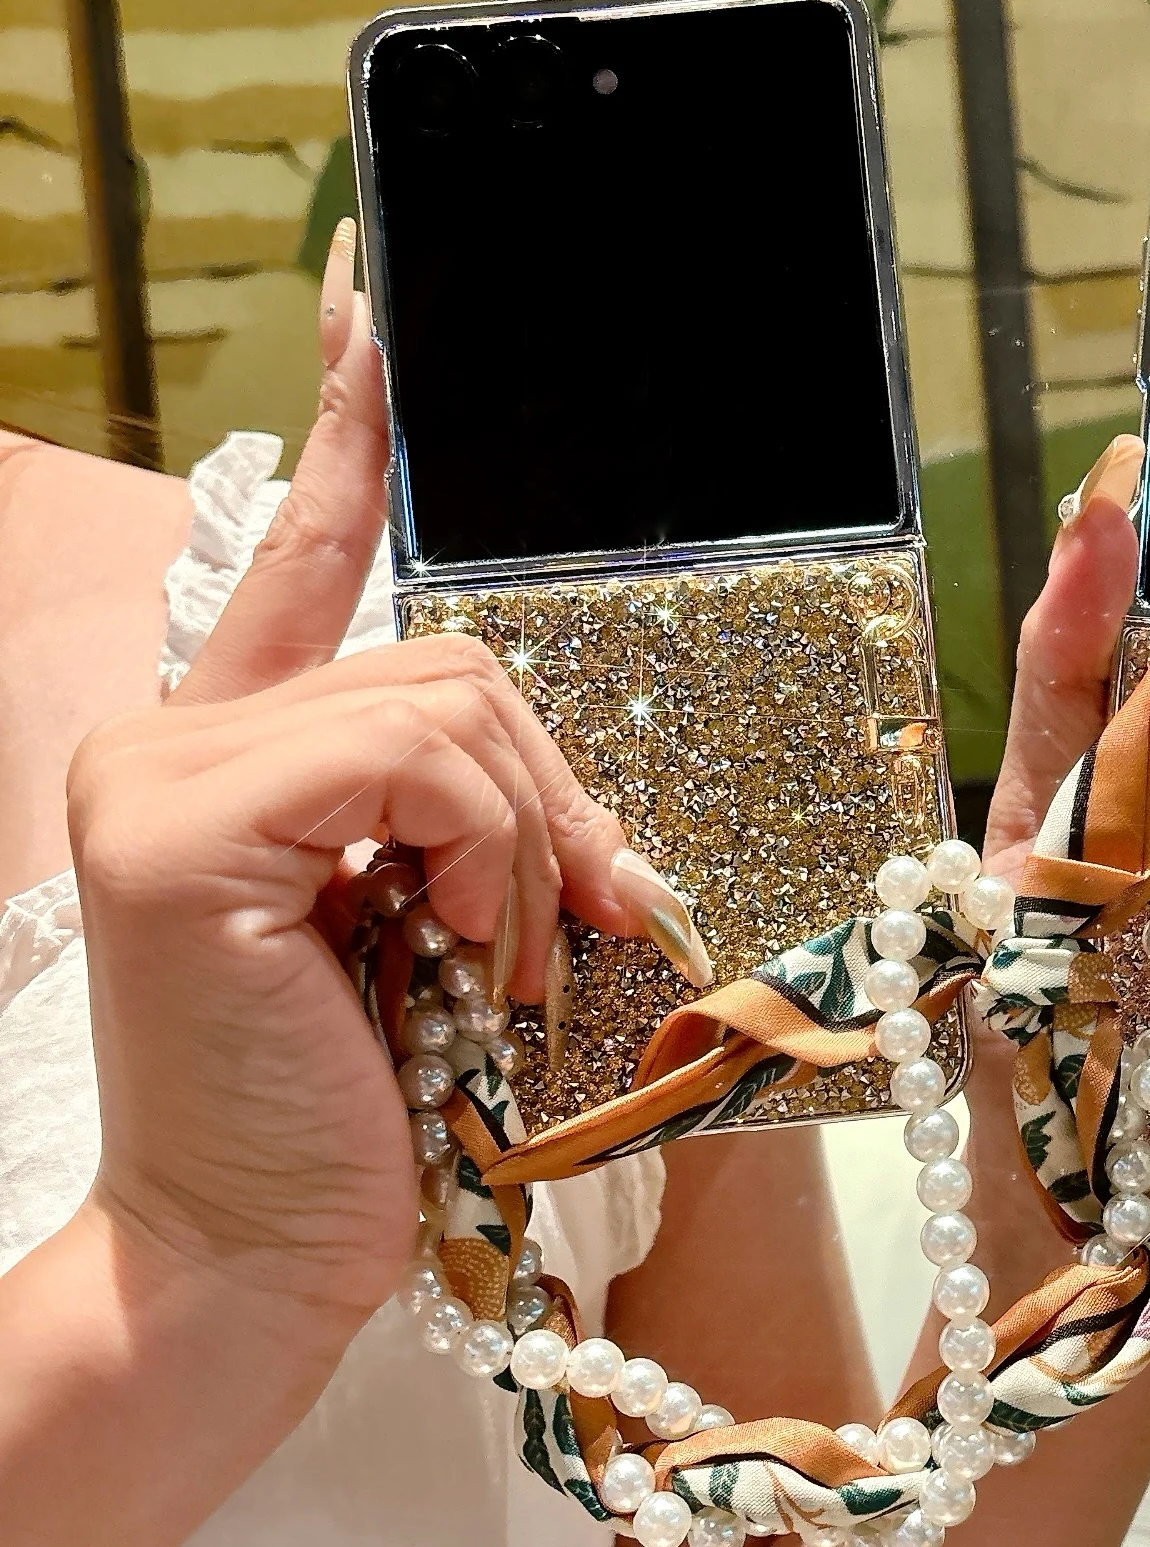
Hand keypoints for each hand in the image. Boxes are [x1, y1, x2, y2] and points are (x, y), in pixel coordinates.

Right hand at [69, 228, 633, 1330]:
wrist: (265, 1250)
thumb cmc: (368, 1103)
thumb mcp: (441, 927)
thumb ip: (477, 821)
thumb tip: (596, 819)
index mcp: (235, 747)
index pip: (310, 556)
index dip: (353, 431)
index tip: (377, 295)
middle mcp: (173, 731)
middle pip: (444, 656)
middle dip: (548, 789)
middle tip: (578, 913)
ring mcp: (158, 769)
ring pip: (444, 705)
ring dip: (525, 841)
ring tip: (500, 961)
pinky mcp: (181, 822)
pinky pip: (419, 760)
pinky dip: (489, 856)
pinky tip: (463, 953)